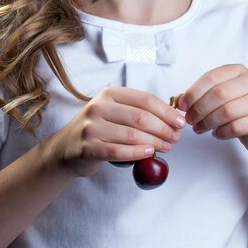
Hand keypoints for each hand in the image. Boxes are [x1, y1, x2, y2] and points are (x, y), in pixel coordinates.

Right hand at [52, 86, 185, 177]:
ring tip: (167, 147)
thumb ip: (138, 111)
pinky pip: (117, 151)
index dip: (166, 111)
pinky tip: (149, 154)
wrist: (67, 148)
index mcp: (109, 93)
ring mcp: (91, 126)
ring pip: (131, 135)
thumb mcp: (115, 112)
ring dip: (154, 142)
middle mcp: (99, 106)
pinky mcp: (86, 147)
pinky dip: (136, 153)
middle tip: (176, 138)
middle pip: (140, 117)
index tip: (180, 122)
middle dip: (163, 128)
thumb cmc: (99, 129)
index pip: (144, 99)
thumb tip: (173, 116)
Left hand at [177, 64, 247, 155]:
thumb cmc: (239, 110)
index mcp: (238, 71)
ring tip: (200, 128)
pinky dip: (221, 132)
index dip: (193, 92)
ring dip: (208, 122)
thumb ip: (200, 96)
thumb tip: (178, 100)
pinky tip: (216, 133)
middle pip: (218, 94)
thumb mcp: (220, 98)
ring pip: (227, 111)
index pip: (211, 78)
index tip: (182, 105)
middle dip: (199, 109)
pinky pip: (236, 127)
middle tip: (190, 120)